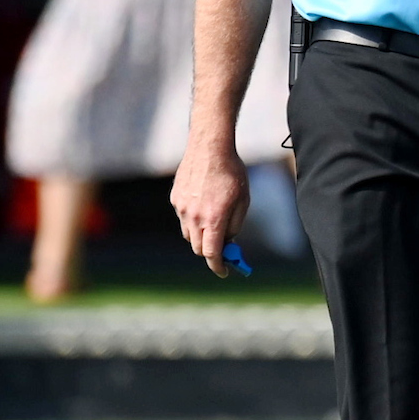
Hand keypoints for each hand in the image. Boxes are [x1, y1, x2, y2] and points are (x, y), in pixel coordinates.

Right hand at [171, 139, 250, 276]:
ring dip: (201, 236)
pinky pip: (183, 218)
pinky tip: (204, 203)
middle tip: (223, 249)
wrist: (210, 147)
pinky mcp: (175, 199)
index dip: (218, 266)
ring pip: (189, 234)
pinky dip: (193, 220)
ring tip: (215, 220)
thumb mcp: (243, 200)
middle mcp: (194, 216)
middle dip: (211, 252)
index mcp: (214, 218)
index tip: (224, 272)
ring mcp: (182, 208)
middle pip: (198, 248)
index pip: (212, 253)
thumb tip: (229, 241)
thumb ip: (235, 224)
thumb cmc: (232, 173)